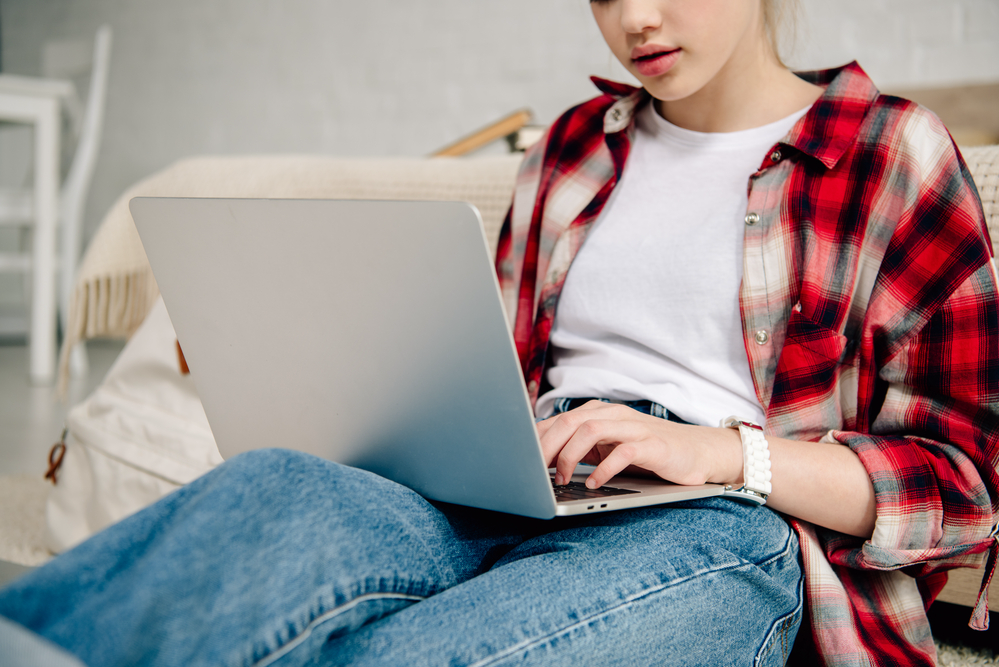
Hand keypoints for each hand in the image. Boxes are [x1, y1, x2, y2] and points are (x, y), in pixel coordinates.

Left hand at [535, 400, 742, 489]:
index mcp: (597, 414)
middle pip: (568, 422)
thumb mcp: (606, 449)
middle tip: (535, 473)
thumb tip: (539, 462)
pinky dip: (604, 468)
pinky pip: (623, 451)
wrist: (695, 452)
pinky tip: (594, 483)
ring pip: (590, 430)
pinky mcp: (652, 444)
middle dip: (546, 448)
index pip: (557, 421)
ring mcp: (633, 427)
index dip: (536, 441)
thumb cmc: (645, 452)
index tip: (520, 463)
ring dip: (570, 455)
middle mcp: (612, 414)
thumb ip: (578, 449)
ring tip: (563, 480)